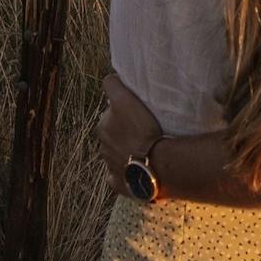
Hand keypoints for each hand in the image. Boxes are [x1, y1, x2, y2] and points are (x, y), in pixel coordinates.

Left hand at [99, 71, 160, 193]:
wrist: (157, 164)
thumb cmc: (144, 129)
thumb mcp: (126, 99)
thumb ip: (113, 85)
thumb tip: (109, 78)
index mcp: (103, 125)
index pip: (110, 110)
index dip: (122, 108)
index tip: (135, 110)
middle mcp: (103, 145)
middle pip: (112, 131)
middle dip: (122, 129)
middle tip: (143, 128)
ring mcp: (110, 165)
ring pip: (116, 153)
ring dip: (125, 150)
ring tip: (145, 149)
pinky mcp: (117, 182)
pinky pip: (117, 177)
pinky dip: (123, 173)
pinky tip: (136, 170)